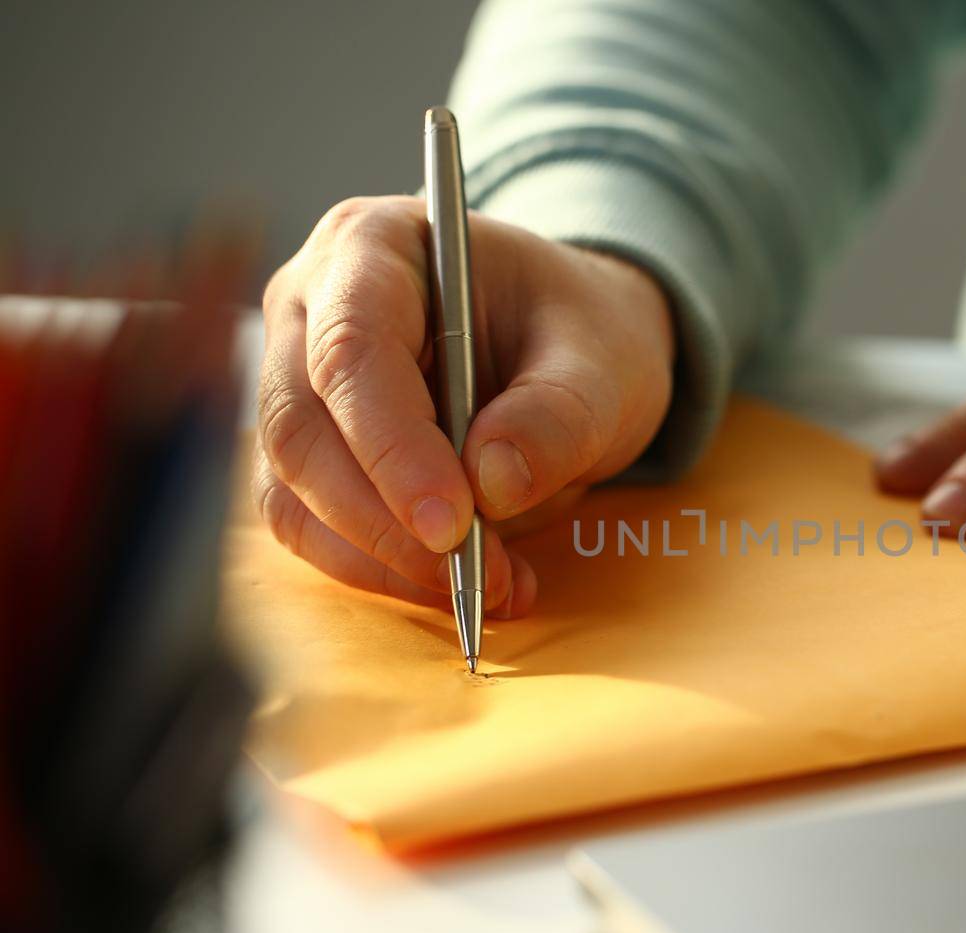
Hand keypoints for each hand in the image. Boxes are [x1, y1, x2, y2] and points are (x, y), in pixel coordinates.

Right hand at [253, 196, 673, 614]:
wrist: (571, 347)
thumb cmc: (579, 332)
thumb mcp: (603, 361)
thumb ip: (557, 416)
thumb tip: (491, 483)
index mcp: (373, 246)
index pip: (351, 351)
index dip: (392, 447)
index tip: (453, 524)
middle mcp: (309, 307)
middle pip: (301, 430)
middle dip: (387, 522)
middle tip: (480, 575)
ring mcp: (294, 382)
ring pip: (295, 492)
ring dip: (386, 559)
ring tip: (494, 586)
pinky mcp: (307, 454)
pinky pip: (315, 527)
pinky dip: (385, 570)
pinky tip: (467, 584)